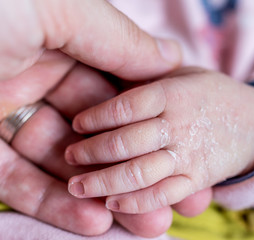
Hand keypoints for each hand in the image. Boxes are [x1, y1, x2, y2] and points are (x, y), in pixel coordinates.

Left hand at [0, 0, 181, 235]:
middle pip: (91, 134)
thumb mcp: (60, 8)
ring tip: (141, 224)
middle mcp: (31, 74)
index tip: (174, 153)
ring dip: (97, 195)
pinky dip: (51, 202)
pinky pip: (13, 179)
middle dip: (128, 170)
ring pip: (58, 164)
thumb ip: (118, 38)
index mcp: (57, 38)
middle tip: (164, 205)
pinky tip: (91, 220)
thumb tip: (171, 60)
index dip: (146, 124)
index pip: (113, 89)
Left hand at [65, 67, 253, 213]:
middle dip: (91, 153)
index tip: (78, 125)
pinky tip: (112, 204)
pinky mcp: (197, 180)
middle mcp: (178, 125)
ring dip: (103, 183)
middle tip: (71, 158)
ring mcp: (188, 155)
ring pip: (139, 174)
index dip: (95, 117)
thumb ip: (153, 74)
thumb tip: (114, 65)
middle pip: (125, 143)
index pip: (124, 106)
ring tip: (78, 187)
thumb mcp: (185, 74)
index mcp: (172, 93)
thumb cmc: (212, 95)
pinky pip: (162, 196)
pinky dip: (135, 203)